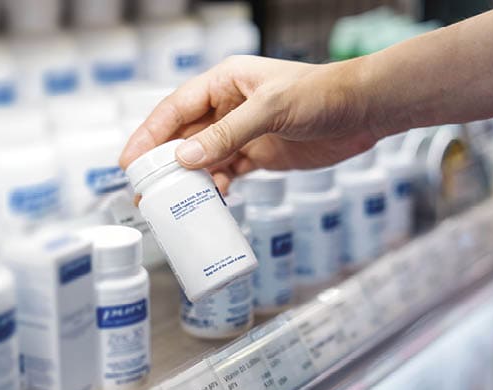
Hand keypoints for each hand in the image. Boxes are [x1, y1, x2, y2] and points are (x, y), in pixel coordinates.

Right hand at [119, 55, 379, 192]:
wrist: (362, 113)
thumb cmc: (320, 95)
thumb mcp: (271, 110)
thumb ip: (228, 134)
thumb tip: (185, 158)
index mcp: (224, 83)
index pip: (175, 108)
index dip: (149, 134)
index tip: (129, 160)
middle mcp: (229, 107)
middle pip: (185, 136)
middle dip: (164, 163)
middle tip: (145, 192)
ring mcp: (244, 132)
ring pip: (205, 157)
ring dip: (190, 179)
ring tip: (174, 203)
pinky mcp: (260, 154)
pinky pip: (228, 171)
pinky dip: (217, 185)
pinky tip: (212, 198)